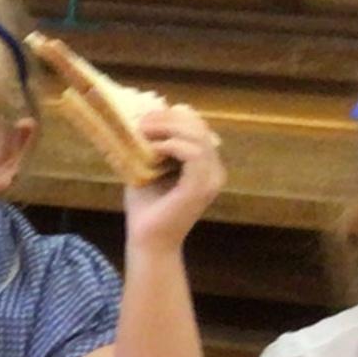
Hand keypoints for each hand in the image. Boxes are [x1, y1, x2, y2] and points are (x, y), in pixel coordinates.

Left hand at [121, 105, 224, 249]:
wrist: (147, 241)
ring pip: (198, 136)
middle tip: (142, 121)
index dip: (175, 115)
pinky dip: (172, 145)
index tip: (147, 116)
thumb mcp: (148, 168)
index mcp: (206, 166)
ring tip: (144, 132)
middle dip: (169, 118)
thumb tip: (144, 118)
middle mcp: (214, 171)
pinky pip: (194, 154)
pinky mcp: (200, 187)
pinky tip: (153, 149)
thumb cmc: (146, 208)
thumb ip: (152, 147)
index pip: (199, 127)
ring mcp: (210, 179)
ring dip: (168, 128)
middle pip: (200, 127)